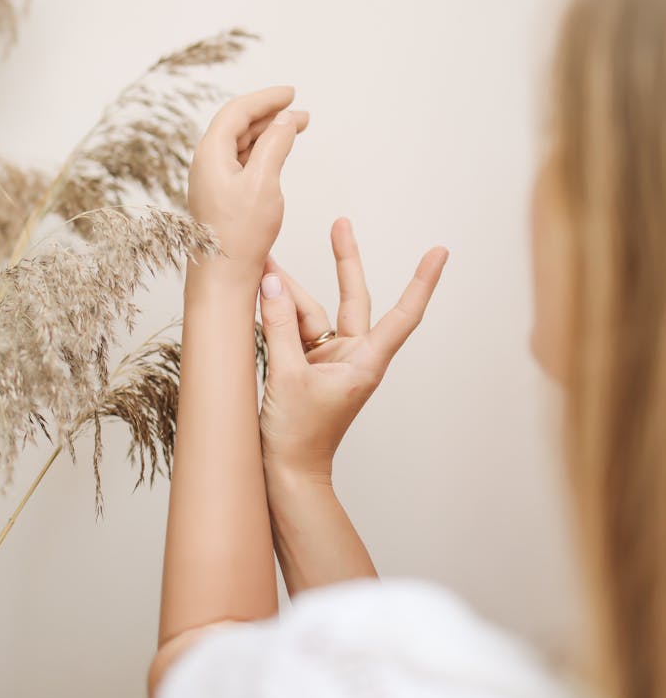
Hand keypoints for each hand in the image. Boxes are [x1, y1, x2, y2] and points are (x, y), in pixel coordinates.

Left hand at [186, 86, 308, 287]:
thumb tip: (286, 119)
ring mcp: (212, 180)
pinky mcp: (220, 195)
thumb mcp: (264, 182)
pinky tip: (277, 154)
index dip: (266, 98)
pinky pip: (241, 161)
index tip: (291, 93)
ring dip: (268, 133)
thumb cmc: (240, 235)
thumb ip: (275, 144)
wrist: (223, 277)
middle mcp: (206, 163)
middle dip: (270, 114)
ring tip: (296, 128)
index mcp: (210, 153)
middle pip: (238, 124)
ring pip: (240, 143)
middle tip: (299, 110)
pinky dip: (262, 152)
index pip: (238, 111)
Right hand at [258, 217, 448, 479]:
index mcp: (365, 362)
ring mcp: (331, 360)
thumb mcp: (286, 375)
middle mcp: (353, 356)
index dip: (421, 282)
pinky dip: (278, 313)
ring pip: (310, 312)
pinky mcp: (309, 365)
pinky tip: (258, 293)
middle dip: (344, 261)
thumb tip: (273, 282)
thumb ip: (280, 324)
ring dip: (284, 294)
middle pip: (352, 299)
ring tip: (258, 267)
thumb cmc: (299, 436)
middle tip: (341, 223)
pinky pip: (294, 327)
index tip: (439, 252)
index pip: (402, 314)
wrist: (287, 474)